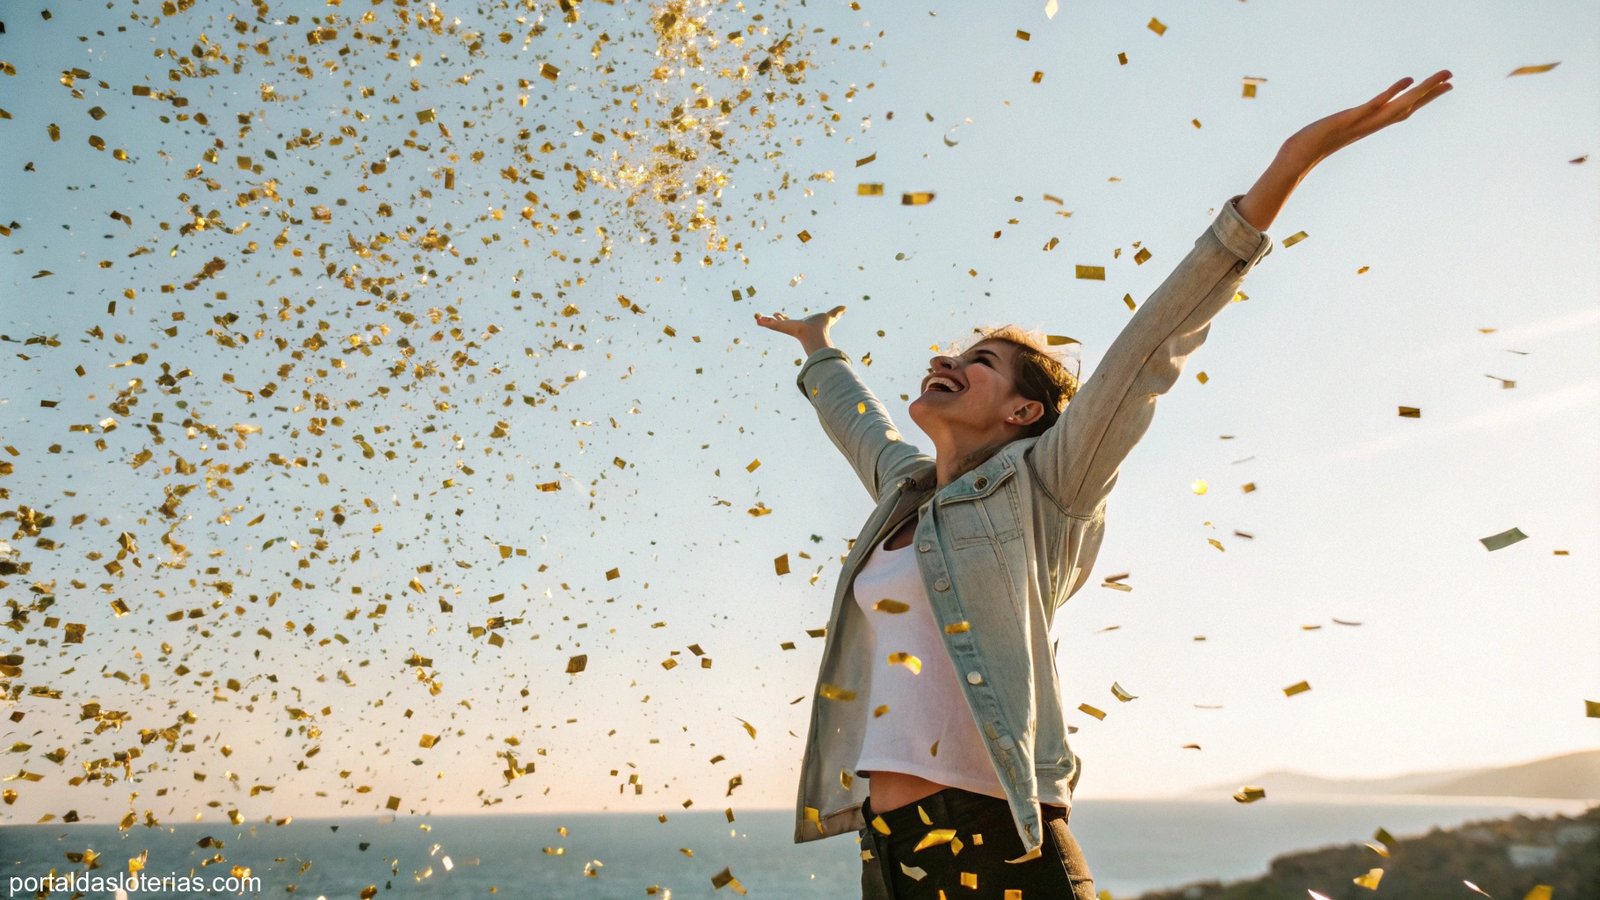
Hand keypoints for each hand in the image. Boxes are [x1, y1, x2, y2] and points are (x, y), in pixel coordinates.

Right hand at [754, 305, 846, 355]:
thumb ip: (836, 313)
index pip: (787, 321)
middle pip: (778, 322)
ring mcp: (785, 327)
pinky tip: (756, 319)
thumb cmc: (821, 327)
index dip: (782, 317)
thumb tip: (846, 308)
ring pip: (772, 324)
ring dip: (763, 321)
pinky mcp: (781, 327)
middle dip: (770, 319)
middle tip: (761, 316)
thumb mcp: (830, 316)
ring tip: (756, 317)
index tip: (777, 313)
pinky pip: (769, 324)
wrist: (814, 334)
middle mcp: (790, 326)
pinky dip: (763, 321)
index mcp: (798, 324)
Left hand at [1282, 70, 1453, 166]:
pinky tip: (1407, 80)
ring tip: (1441, 77)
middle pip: (1408, 107)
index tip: (1444, 88)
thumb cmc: (1312, 145)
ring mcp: (1363, 122)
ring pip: (1399, 105)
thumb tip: (1348, 122)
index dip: (1424, 100)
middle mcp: (1371, 125)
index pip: (1403, 110)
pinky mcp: (1350, 119)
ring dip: (1421, 91)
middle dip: (1430, 93)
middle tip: (1452, 79)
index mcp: (1370, 125)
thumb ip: (1345, 125)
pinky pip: (1375, 104)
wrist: (1297, 157)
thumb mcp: (1336, 130)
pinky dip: (1392, 92)